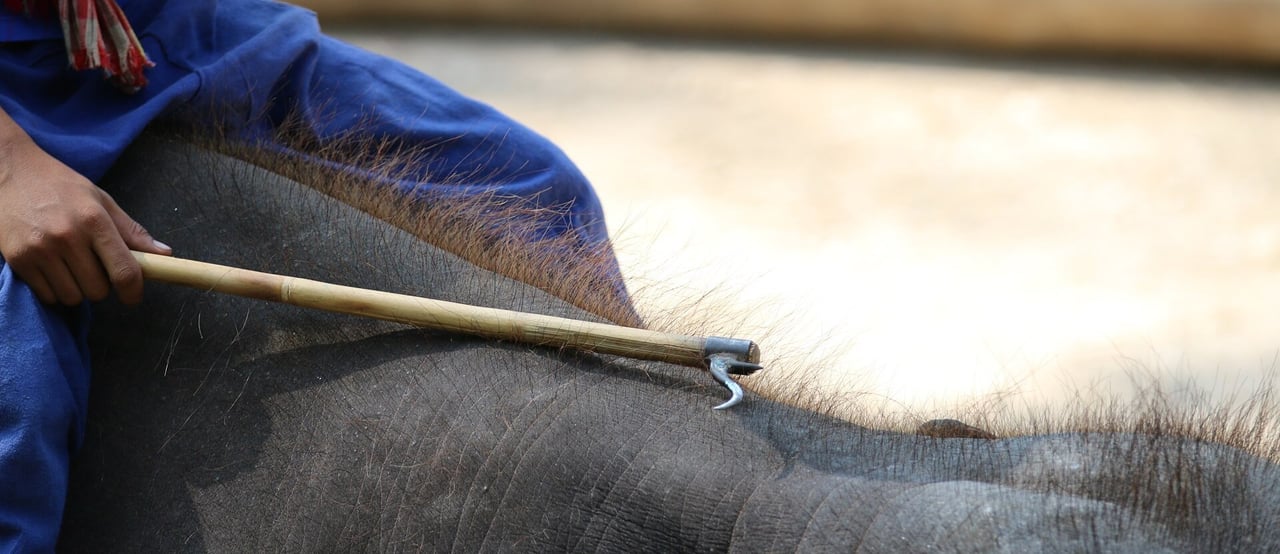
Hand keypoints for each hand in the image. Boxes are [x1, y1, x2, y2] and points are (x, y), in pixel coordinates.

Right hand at [0, 134, 170, 305]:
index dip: (133, 291)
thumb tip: (164, 254)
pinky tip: (53, 269)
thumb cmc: (60, 185)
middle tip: (94, 268)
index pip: (124, 270)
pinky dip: (55, 290)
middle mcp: (68, 237)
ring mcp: (40, 250)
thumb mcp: (100, 200)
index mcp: (94, 220)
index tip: (133, 296)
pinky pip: (47, 296)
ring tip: (72, 266)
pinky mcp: (18, 260)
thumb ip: (131, 231)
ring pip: (73, 297)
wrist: (8, 172)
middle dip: (102, 286)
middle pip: (98, 290)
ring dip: (77, 290)